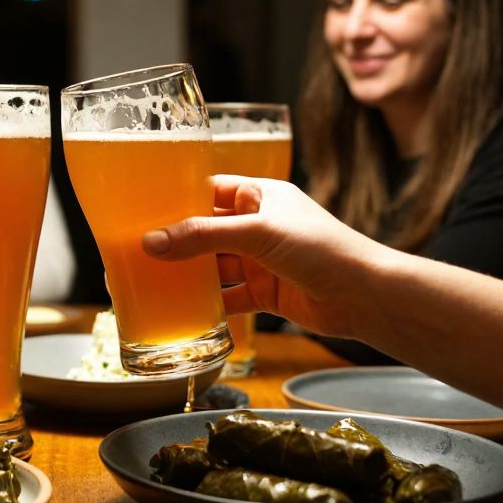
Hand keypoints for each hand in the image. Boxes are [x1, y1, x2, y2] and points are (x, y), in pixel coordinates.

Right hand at [141, 176, 389, 338]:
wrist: (365, 295)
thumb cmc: (321, 249)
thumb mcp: (257, 233)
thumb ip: (204, 237)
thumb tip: (152, 243)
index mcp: (261, 196)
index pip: (211, 190)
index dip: (180, 197)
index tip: (144, 208)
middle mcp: (260, 226)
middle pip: (208, 231)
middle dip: (177, 241)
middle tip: (137, 249)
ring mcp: (262, 261)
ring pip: (215, 266)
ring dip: (189, 276)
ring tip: (150, 281)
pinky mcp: (266, 293)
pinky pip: (228, 298)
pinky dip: (208, 306)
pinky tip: (183, 312)